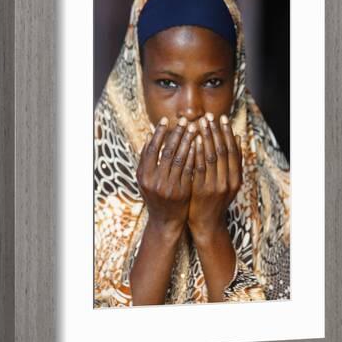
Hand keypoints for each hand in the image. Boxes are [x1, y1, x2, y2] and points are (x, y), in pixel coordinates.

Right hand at [136, 116, 198, 238]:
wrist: (165, 221)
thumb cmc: (156, 196)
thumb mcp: (146, 179)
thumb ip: (146, 159)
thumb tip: (150, 135)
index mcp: (143, 176)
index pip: (151, 149)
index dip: (159, 133)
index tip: (166, 120)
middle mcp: (154, 181)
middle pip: (166, 151)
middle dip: (176, 133)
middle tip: (184, 120)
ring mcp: (168, 187)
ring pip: (179, 158)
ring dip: (187, 141)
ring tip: (194, 128)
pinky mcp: (181, 191)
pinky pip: (189, 169)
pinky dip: (194, 155)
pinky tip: (199, 144)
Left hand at [188, 112, 242, 244]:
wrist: (207, 224)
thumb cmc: (215, 201)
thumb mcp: (229, 183)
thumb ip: (233, 164)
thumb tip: (237, 139)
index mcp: (236, 178)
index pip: (233, 150)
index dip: (228, 133)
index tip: (222, 118)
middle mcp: (228, 181)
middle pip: (222, 151)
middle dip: (216, 131)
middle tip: (210, 115)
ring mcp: (215, 186)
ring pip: (211, 156)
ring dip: (206, 137)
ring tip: (201, 123)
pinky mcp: (201, 190)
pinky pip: (199, 167)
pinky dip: (197, 152)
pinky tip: (194, 140)